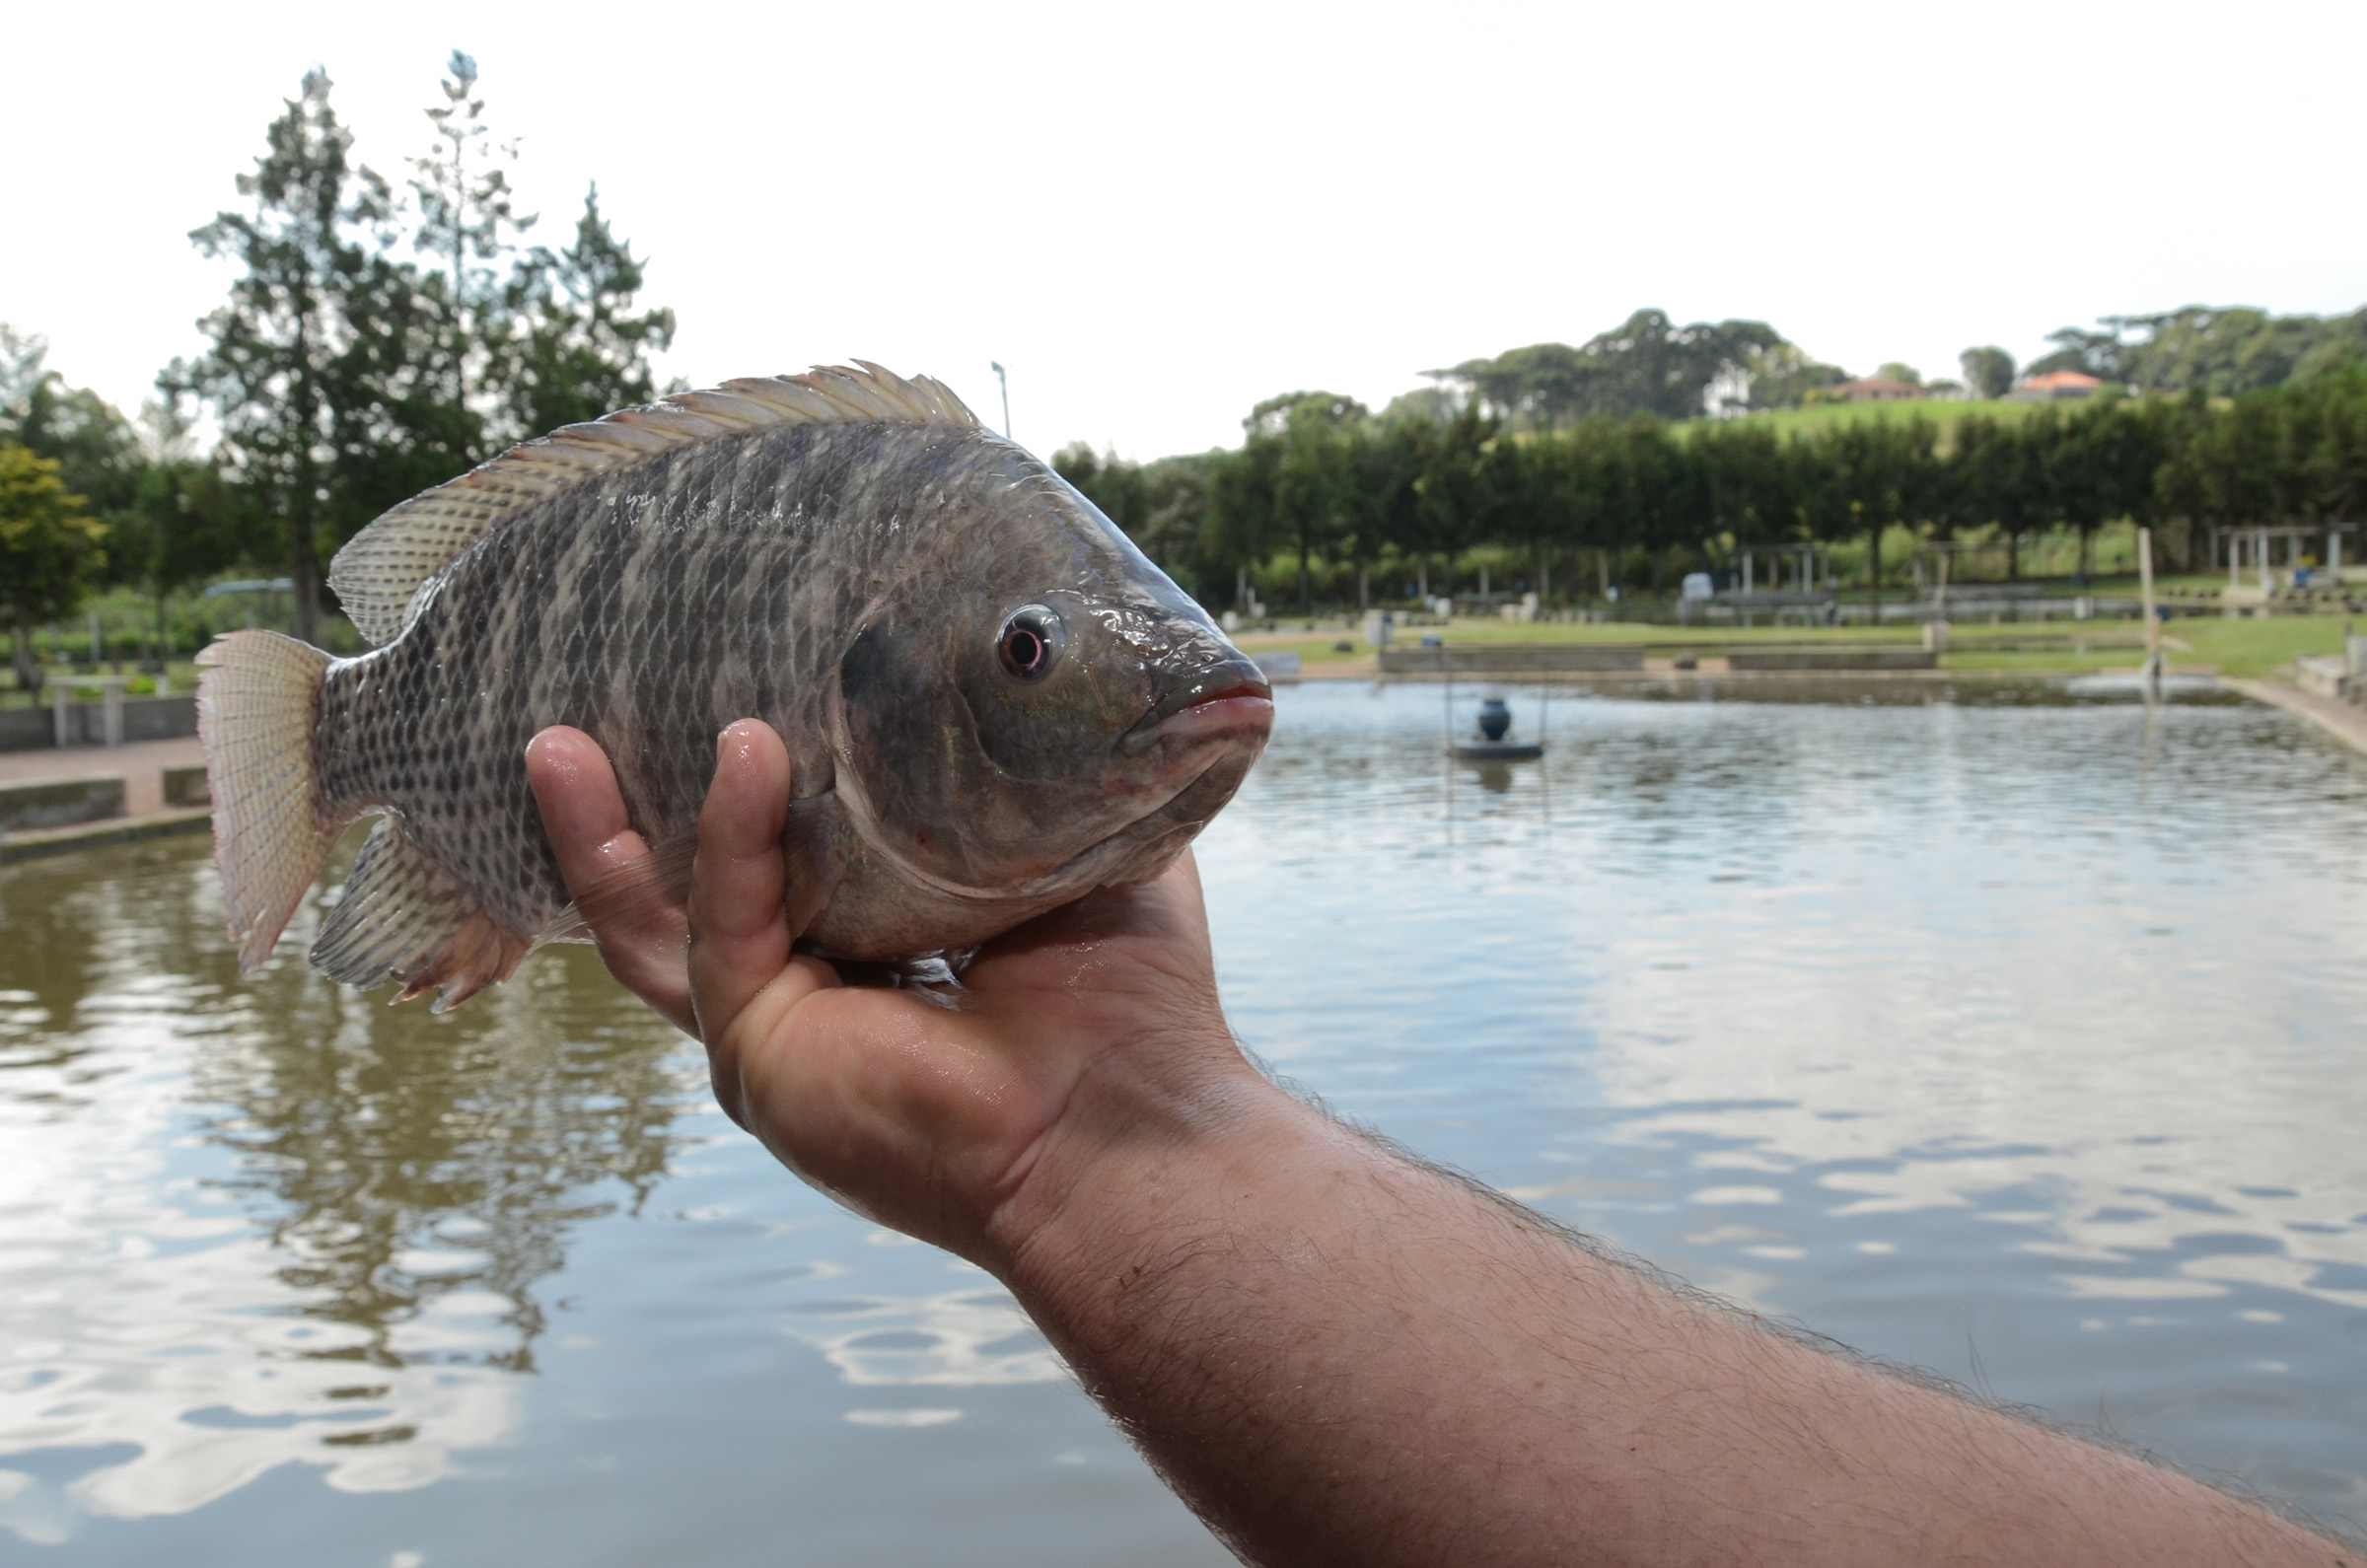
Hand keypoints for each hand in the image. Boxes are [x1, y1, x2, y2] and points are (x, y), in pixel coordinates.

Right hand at [524, 720, 1256, 1265]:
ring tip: (555, 740)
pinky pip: (723, 928)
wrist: (1134, 1119)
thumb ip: (1033, 781)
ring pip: (652, 926)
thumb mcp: (1078, 856)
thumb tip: (1030, 674)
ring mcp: (775, 1040)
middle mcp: (813, 1003)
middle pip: (677, 899)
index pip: (774, 869)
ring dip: (600, 832)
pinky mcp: (762, 1057)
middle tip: (567, 719)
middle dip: (616, 812)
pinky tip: (744, 751)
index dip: (736, 791)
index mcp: (878, 959)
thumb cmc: (1134, 1006)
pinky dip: (727, 836)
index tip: (714, 683)